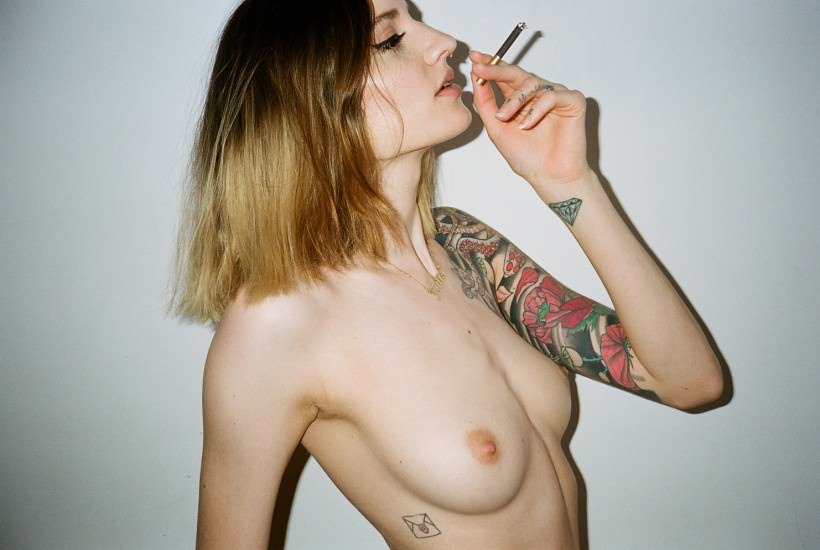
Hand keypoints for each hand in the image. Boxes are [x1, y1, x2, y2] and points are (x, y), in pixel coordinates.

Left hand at [470, 51, 591, 191]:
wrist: (549, 176)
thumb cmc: (527, 157)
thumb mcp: (497, 129)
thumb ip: (486, 105)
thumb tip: (476, 80)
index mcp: (519, 99)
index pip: (504, 76)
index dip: (490, 65)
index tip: (474, 58)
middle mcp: (537, 94)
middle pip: (516, 73)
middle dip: (496, 69)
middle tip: (480, 68)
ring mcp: (556, 96)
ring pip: (532, 83)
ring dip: (514, 100)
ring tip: (504, 118)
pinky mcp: (573, 101)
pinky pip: (552, 95)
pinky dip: (536, 109)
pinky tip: (527, 125)